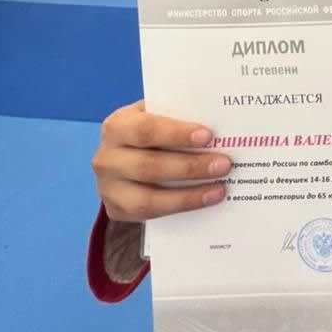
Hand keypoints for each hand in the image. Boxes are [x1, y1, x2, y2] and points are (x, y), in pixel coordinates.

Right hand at [92, 100, 229, 222]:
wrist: (125, 154)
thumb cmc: (151, 129)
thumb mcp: (158, 115)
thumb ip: (179, 117)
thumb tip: (220, 126)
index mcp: (117, 126)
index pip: (145, 130)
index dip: (176, 134)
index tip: (208, 136)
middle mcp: (106, 158)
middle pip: (148, 167)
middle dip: (190, 167)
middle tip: (224, 164)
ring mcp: (108, 188)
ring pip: (147, 199)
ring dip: (188, 196)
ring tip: (220, 189)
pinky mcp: (116, 210)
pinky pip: (148, 216)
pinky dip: (180, 209)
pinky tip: (205, 200)